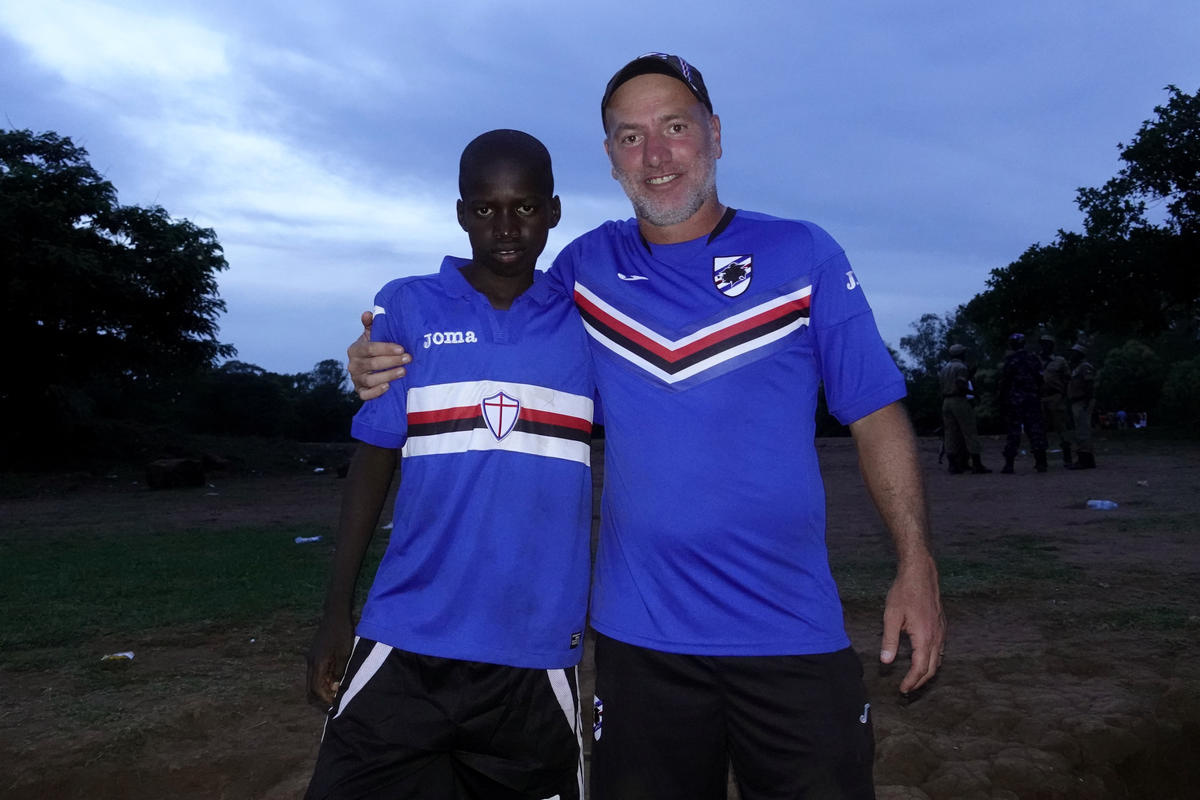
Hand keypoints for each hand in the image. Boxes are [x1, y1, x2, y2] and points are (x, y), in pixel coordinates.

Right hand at [306, 613, 354, 709]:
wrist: (335, 614)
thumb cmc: (342, 632)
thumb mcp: (344, 653)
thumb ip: (339, 671)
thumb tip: (334, 687)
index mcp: (317, 663)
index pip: (316, 689)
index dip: (325, 700)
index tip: (335, 705)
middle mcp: (310, 663)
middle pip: (309, 690)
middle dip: (320, 700)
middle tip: (333, 706)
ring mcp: (311, 659)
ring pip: (311, 683)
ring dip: (321, 692)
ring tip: (334, 696)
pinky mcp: (314, 656)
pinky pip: (315, 675)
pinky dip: (321, 683)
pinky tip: (333, 684)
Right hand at [348, 310, 410, 400]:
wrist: (369, 369)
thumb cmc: (374, 349)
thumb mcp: (372, 335)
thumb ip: (371, 324)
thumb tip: (368, 313)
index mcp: (355, 350)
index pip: (369, 348)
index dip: (385, 348)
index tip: (401, 348)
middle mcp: (353, 365)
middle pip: (372, 364)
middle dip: (392, 361)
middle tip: (408, 358)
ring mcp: (356, 379)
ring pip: (370, 379)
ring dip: (388, 376)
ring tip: (403, 372)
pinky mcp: (360, 391)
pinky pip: (365, 394)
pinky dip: (376, 392)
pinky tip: (388, 387)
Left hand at [880, 553, 945, 693]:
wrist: (921, 574)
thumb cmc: (904, 592)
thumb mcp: (891, 616)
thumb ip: (889, 640)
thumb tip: (885, 661)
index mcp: (925, 637)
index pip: (920, 668)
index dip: (911, 682)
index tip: (902, 690)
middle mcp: (937, 637)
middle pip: (932, 668)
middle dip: (920, 681)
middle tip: (908, 688)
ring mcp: (942, 631)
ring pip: (938, 660)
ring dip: (927, 672)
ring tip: (914, 678)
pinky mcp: (942, 626)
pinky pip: (940, 650)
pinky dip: (932, 660)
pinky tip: (923, 659)